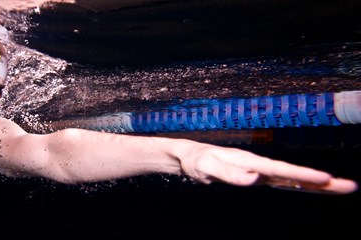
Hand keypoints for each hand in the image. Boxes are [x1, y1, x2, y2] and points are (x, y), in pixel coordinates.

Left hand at [178, 143, 357, 193]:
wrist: (188, 156)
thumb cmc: (196, 160)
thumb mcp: (208, 167)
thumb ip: (230, 173)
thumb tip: (256, 178)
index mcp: (249, 160)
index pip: (280, 170)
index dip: (302, 174)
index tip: (325, 179)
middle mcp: (258, 164)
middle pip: (294, 173)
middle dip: (321, 181)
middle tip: (350, 186)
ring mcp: (259, 170)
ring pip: (292, 178)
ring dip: (316, 183)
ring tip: (343, 186)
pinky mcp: (256, 176)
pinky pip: (282, 182)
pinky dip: (300, 184)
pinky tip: (313, 188)